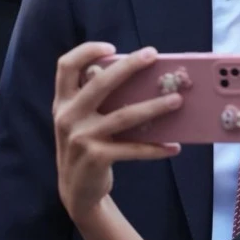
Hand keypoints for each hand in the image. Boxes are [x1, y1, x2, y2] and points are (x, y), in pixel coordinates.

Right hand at [54, 43, 182, 222]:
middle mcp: (68, 117)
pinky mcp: (97, 157)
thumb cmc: (85, 146)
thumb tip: (137, 77)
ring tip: (177, 100)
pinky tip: (173, 146)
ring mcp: (81, 138)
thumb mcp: (78, 121)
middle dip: (129, 66)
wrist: (76, 191)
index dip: (87, 51)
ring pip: (124, 116)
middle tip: (153, 55)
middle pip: (100, 83)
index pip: (66, 66)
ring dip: (154, 106)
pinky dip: (156, 148)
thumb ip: (93, 100)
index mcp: (62, 102)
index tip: (113, 47)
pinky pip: (134, 149)